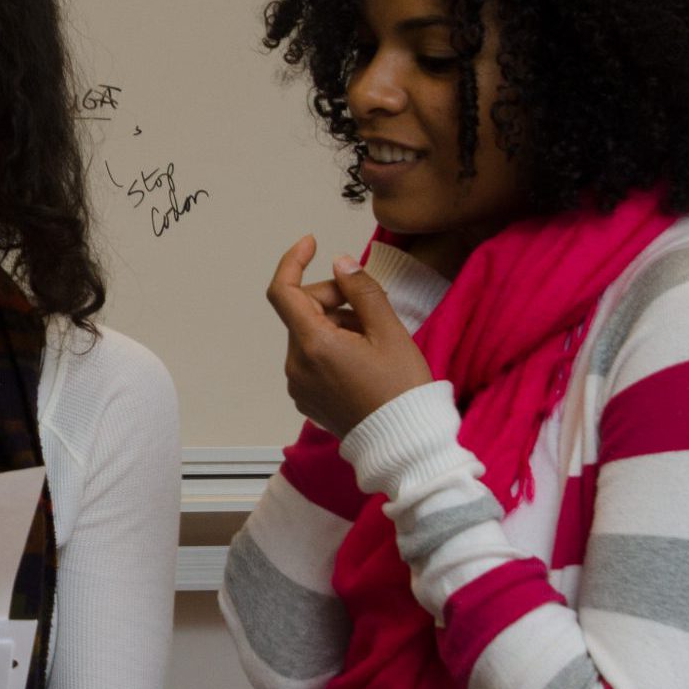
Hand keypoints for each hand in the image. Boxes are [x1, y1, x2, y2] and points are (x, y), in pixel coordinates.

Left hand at [265, 235, 432, 436]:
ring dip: (335, 325)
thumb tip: (340, 264)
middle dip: (333, 299)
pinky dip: (331, 347)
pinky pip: (311, 359)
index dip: (293, 261)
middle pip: (302, 311)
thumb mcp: (390, 332)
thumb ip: (362, 291)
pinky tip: (363, 360)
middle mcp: (297, 366)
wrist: (405, 445)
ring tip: (373, 339)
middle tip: (370, 306)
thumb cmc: (402, 391)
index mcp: (314, 345)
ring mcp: (299, 385)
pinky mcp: (307, 399)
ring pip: (308, 334)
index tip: (312, 243)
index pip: (283, 290)